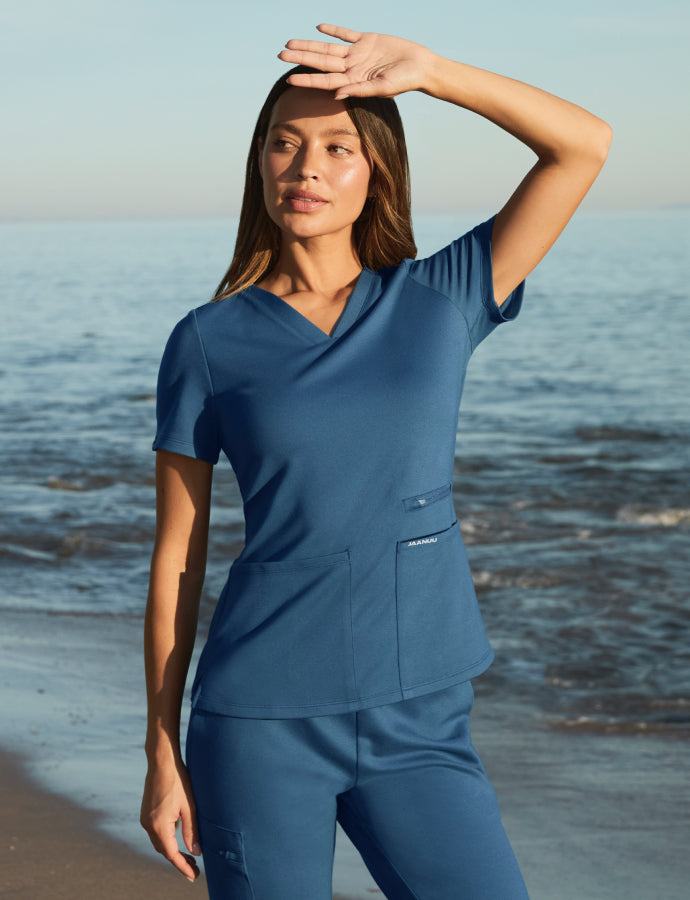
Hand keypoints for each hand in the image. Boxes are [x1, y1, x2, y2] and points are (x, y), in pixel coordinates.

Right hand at [140, 760, 200, 882]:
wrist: (162, 761)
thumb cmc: (179, 780)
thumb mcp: (190, 806)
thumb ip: (192, 831)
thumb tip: (196, 852)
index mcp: (159, 825)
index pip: (171, 854)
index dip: (183, 866)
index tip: (193, 876)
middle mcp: (148, 825)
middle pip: (164, 850)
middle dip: (178, 861)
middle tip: (194, 868)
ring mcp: (145, 819)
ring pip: (159, 842)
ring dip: (172, 851)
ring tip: (189, 856)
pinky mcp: (146, 813)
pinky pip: (156, 832)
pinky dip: (166, 840)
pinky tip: (177, 839)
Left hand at [278, 24, 433, 98]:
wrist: (421, 66)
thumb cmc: (404, 82)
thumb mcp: (382, 88)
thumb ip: (360, 90)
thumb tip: (336, 94)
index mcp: (353, 81)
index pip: (324, 80)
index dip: (307, 80)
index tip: (289, 79)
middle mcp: (352, 67)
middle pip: (320, 62)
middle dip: (300, 58)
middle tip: (279, 54)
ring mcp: (358, 53)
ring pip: (328, 48)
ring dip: (309, 45)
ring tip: (290, 43)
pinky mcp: (367, 40)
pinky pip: (346, 34)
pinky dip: (334, 30)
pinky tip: (319, 27)